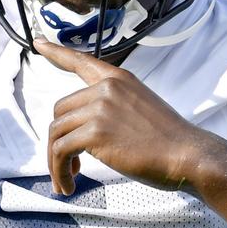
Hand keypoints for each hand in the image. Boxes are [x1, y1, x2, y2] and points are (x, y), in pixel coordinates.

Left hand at [34, 38, 214, 195]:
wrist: (187, 154)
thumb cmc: (169, 140)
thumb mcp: (142, 107)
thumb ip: (115, 107)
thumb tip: (90, 126)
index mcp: (118, 79)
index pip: (81, 61)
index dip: (56, 52)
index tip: (38, 42)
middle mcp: (106, 88)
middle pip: (60, 111)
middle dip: (59, 139)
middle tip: (70, 165)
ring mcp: (99, 108)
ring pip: (56, 133)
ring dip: (56, 162)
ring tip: (67, 181)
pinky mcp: (95, 132)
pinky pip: (60, 151)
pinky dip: (59, 171)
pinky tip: (68, 185)